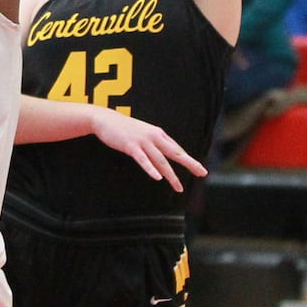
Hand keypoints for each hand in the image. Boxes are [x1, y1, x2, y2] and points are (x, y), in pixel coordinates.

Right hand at [90, 108, 206, 191]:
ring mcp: (142, 141)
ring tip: (178, 187)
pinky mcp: (131, 147)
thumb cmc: (123, 127)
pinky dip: (151, 169)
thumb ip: (152, 141)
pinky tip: (157, 177)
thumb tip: (161, 152)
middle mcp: (153, 136)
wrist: (104, 119)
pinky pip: (143, 160)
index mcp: (157, 133)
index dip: (188, 159)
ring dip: (171, 175)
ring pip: (160, 160)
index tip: (198, 168)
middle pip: (175, 152)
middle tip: (202, 173)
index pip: (176, 148)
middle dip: (190, 163)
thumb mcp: (142, 132)